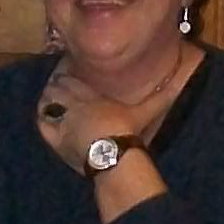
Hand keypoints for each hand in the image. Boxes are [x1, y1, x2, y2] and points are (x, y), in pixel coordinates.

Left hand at [33, 79, 151, 173]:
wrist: (113, 154)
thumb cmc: (128, 131)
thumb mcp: (145, 112)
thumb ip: (160, 97)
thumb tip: (180, 83)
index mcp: (92, 93)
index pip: (72, 75)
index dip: (66, 71)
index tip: (67, 69)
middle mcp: (74, 103)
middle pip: (58, 87)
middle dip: (57, 83)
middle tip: (59, 82)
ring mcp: (63, 120)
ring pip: (48, 101)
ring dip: (49, 98)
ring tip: (51, 98)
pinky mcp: (56, 138)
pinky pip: (43, 123)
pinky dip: (43, 118)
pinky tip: (44, 116)